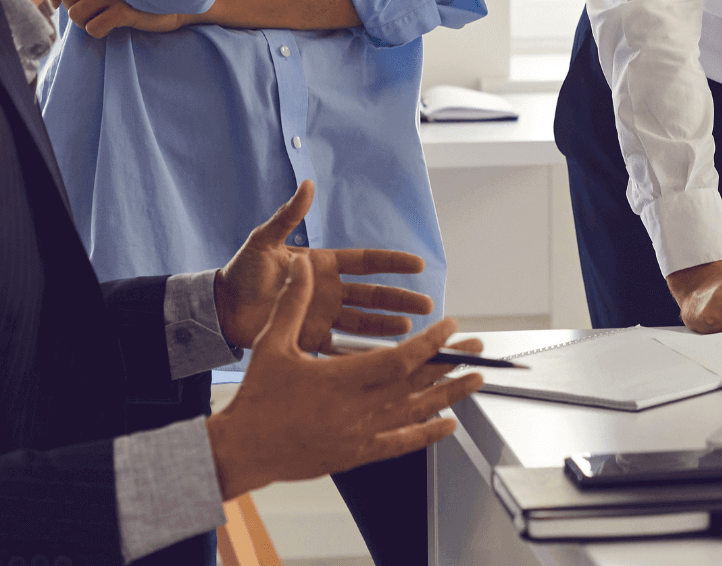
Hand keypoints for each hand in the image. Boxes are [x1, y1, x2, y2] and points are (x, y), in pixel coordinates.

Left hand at [56, 0, 186, 37]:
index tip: (76, 3)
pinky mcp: (124, 9)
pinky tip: (113, 26)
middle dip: (76, 10)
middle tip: (95, 12)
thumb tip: (51, 1)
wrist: (178, 2)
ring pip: (76, 13)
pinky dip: (99, 31)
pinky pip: (93, 27)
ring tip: (104, 19)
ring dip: (87, 22)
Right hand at [204, 264, 482, 496]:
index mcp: (342, 379)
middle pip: (418, 384)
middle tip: (478, 349)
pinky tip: (449, 424)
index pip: (401, 359)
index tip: (449, 326)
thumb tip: (301, 266)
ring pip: (416, 413)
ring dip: (450, 396)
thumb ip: (293, 302)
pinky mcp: (357, 454)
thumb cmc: (258, 396)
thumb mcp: (272, 343)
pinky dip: (428, 433)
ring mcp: (360, 435)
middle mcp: (358, 409)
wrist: (243, 449)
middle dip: (450, 364)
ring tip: (476, 382)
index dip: (430, 342)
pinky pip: (401, 443)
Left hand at [214, 179, 434, 353]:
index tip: (418, 265)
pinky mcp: (309, 339)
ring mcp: (321, 316)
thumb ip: (288, 216)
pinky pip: (341, 347)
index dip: (392, 263)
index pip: (365, 262)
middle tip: (428, 304)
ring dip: (387, 325)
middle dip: (400, 299)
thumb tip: (308, 185)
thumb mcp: (264, 240)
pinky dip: (360, 352)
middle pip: (372, 295)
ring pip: (363, 322)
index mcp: (322, 265)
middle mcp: (328, 291)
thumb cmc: (241, 272)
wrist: (220, 310)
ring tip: (411, 329)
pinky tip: (380, 357)